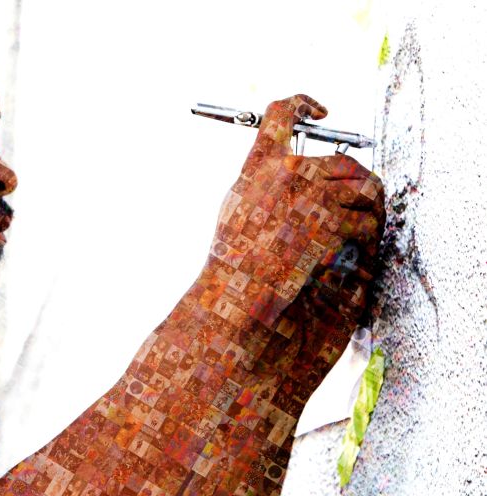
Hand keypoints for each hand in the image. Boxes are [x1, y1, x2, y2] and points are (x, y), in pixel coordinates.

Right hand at [208, 94, 384, 328]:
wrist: (241, 284)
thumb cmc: (234, 253)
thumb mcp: (236, 203)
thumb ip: (261, 178)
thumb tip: (286, 168)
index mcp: (261, 164)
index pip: (281, 112)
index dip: (303, 103)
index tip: (319, 111)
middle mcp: (289, 171)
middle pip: (342, 158)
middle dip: (356, 177)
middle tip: (360, 195)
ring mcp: (312, 194)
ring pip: (363, 186)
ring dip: (369, 206)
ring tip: (365, 221)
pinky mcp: (330, 221)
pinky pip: (365, 220)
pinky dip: (367, 235)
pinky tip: (358, 246)